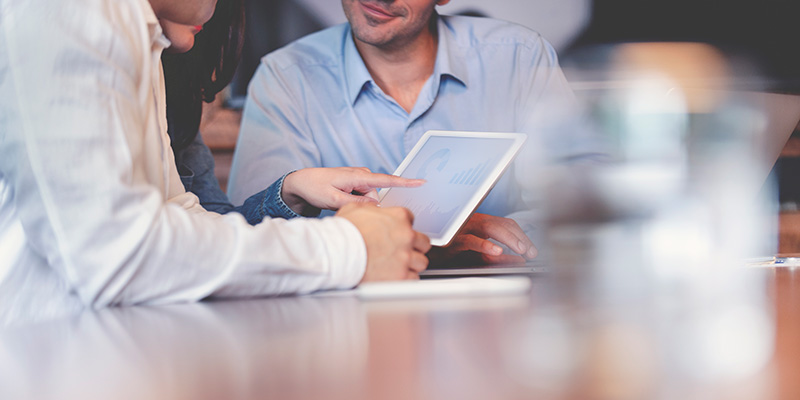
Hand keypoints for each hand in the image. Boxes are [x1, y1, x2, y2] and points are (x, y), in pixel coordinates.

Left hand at [282, 167, 424, 215]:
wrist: (301, 182)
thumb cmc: (315, 187)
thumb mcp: (334, 200)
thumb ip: (356, 204)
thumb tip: (375, 207)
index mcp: (358, 176)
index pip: (387, 180)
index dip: (406, 182)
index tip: (422, 182)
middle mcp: (362, 175)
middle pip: (375, 198)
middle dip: (364, 207)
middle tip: (341, 206)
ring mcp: (358, 179)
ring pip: (369, 200)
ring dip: (357, 205)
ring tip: (337, 202)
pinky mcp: (355, 184)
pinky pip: (362, 198)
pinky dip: (354, 202)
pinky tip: (339, 200)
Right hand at [336, 203, 430, 281]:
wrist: (337, 254)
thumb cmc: (343, 233)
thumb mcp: (354, 209)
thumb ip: (369, 208)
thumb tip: (371, 208)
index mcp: (398, 217)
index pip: (411, 220)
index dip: (402, 227)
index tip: (397, 233)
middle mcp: (406, 236)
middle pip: (423, 242)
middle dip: (414, 246)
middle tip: (402, 250)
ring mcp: (405, 257)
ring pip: (421, 261)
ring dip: (412, 263)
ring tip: (399, 264)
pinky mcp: (401, 275)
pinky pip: (413, 278)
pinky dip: (406, 278)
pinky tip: (396, 275)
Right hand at [427, 213, 536, 266]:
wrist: (424, 253)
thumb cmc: (449, 253)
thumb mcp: (477, 255)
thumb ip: (496, 256)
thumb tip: (516, 260)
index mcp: (479, 222)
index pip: (506, 223)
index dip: (521, 235)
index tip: (531, 249)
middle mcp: (472, 221)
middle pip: (501, 224)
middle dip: (519, 237)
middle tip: (530, 251)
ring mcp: (463, 228)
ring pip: (490, 227)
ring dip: (508, 238)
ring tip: (520, 249)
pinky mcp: (453, 239)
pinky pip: (471, 240)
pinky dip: (486, 245)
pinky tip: (497, 251)